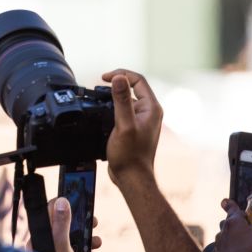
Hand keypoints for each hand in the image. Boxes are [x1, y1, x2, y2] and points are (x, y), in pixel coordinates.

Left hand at [45, 196, 100, 251]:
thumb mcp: (59, 241)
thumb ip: (61, 222)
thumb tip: (62, 200)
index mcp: (42, 231)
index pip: (51, 211)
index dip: (65, 204)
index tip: (79, 202)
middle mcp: (45, 242)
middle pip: (65, 228)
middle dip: (82, 226)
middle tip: (94, 222)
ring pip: (71, 246)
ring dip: (86, 245)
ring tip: (98, 243)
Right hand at [102, 69, 161, 186]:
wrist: (131, 177)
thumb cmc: (129, 154)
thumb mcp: (123, 125)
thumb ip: (121, 100)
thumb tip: (118, 77)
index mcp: (151, 108)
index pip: (137, 80)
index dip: (120, 74)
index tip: (103, 78)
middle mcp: (149, 111)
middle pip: (133, 86)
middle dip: (116, 82)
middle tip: (99, 85)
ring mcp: (142, 119)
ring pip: (128, 98)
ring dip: (114, 94)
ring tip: (99, 97)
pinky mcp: (134, 126)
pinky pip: (124, 108)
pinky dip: (113, 105)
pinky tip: (103, 111)